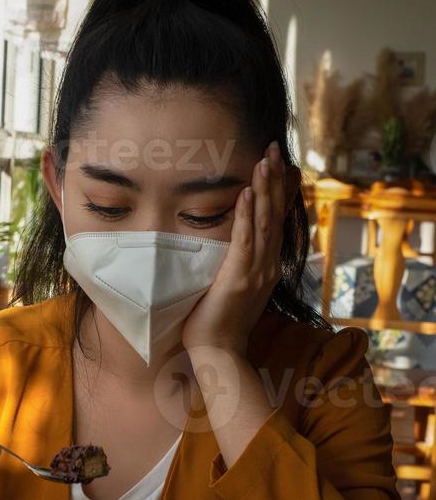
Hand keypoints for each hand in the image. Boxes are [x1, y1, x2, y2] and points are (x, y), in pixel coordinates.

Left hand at [182, 140, 287, 358]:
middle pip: (274, 214)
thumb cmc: (220, 322)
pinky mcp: (239, 279)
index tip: (281, 163)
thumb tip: (234, 245)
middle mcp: (268, 265)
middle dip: (274, 179)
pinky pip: (244, 241)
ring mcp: (256, 272)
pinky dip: (245, 216)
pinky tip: (246, 194)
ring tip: (264, 160)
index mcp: (268, 265)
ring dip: (263, 189)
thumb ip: (238, 264)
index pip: (276, 220)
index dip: (279, 190)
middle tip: (275, 148)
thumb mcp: (234, 286)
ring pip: (263, 223)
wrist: (219, 352)